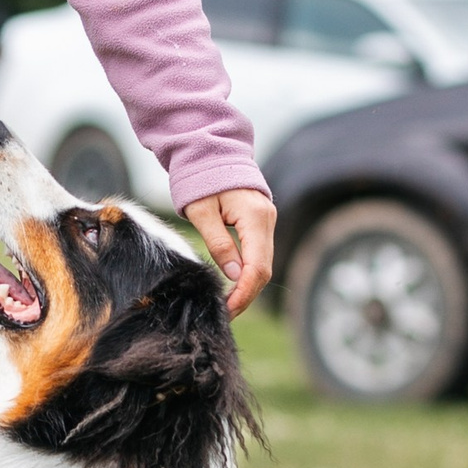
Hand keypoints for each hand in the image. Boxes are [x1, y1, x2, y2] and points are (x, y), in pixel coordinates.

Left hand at [183, 186, 274, 315]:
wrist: (211, 153)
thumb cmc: (200, 180)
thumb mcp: (202, 212)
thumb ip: (218, 244)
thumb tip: (233, 276)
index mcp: (254, 217)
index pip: (256, 267)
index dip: (244, 293)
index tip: (227, 310)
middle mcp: (267, 219)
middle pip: (264, 269)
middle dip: (246, 294)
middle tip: (226, 313)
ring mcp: (267, 220)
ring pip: (263, 263)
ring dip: (248, 286)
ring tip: (228, 304)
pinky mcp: (262, 222)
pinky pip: (259, 254)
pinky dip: (248, 272)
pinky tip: (234, 285)